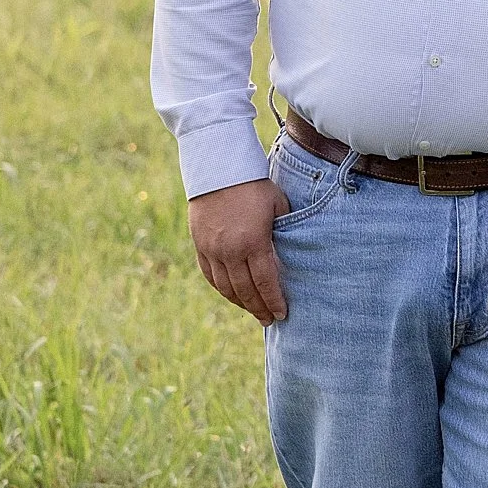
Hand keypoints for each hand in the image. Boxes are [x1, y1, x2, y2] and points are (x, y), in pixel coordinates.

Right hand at [189, 177, 290, 323]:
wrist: (219, 167)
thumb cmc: (255, 184)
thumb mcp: (278, 206)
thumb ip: (282, 233)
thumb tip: (288, 255)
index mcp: (253, 242)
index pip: (265, 282)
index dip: (274, 301)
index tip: (282, 314)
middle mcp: (230, 251)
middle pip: (245, 291)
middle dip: (258, 308)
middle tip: (268, 320)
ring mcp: (212, 249)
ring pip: (225, 287)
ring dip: (240, 302)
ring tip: (253, 311)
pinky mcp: (199, 244)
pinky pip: (209, 275)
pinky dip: (221, 288)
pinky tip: (231, 294)